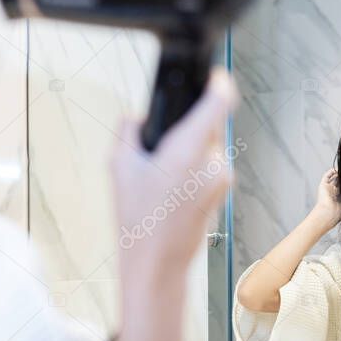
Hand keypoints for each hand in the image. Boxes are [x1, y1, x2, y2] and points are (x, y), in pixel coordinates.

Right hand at [111, 68, 239, 272]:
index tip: (211, 76)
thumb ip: (128, 129)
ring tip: (162, 171)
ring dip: (190, 147)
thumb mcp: (118, 166)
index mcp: (189, 149)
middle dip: (188, 124)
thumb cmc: (138, 220)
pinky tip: (171, 187)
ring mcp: (222, 179)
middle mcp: (213, 162)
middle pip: (211, 123)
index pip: (220, 100)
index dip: (218, 82)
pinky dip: (194, 166)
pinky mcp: (222, 192)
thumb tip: (138, 115)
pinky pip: (210, 165)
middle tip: (162, 141)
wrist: (156, 263)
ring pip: (210, 145)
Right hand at [312, 167, 340, 228]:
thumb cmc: (338, 214)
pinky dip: (331, 172)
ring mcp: (328, 189)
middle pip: (339, 182)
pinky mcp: (323, 186)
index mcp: (339, 199)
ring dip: (339, 174)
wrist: (328, 214)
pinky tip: (337, 169)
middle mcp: (333, 193)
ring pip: (333, 178)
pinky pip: (326, 176)